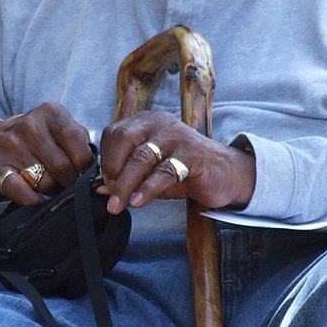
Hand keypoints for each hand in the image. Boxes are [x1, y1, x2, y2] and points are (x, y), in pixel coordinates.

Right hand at [0, 104, 93, 204]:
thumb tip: (99, 168)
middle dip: (69, 181)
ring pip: (45, 182)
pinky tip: (36, 198)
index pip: (79, 145)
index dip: (84, 165)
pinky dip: (32, 200)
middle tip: (65, 181)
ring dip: (50, 190)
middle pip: (63, 167)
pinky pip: (22, 192)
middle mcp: (29, 125)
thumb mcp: (57, 128)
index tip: (80, 170)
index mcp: (51, 112)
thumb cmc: (36, 140)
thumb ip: (79, 140)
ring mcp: (11, 145)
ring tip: (47, 183)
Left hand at [99, 111, 255, 213]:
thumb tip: (100, 189)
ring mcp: (176, 136)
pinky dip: (147, 189)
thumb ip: (128, 178)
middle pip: (124, 141)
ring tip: (118, 205)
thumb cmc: (183, 170)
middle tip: (110, 195)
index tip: (105, 183)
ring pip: (141, 158)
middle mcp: (159, 123)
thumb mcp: (151, 173)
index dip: (106, 160)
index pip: (114, 133)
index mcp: (146, 122)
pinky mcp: (191, 153)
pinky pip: (163, 172)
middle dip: (112, 171)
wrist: (225, 174)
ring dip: (125, 185)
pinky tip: (138, 202)